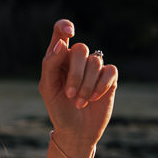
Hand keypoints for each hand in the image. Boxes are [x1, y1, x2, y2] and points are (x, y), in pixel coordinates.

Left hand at [39, 19, 116, 153]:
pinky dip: (100, 85)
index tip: (70, 32)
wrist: (76, 131)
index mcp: (58, 57)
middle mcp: (76, 59)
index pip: (61, 31)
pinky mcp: (109, 78)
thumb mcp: (48, 88)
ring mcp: (94, 68)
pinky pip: (110, 71)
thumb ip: (50, 64)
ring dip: (86, 85)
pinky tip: (94, 98)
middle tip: (69, 94)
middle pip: (80, 49)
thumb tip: (62, 45)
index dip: (65, 26)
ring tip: (79, 102)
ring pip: (95, 61)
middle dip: (75, 74)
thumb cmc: (59, 109)